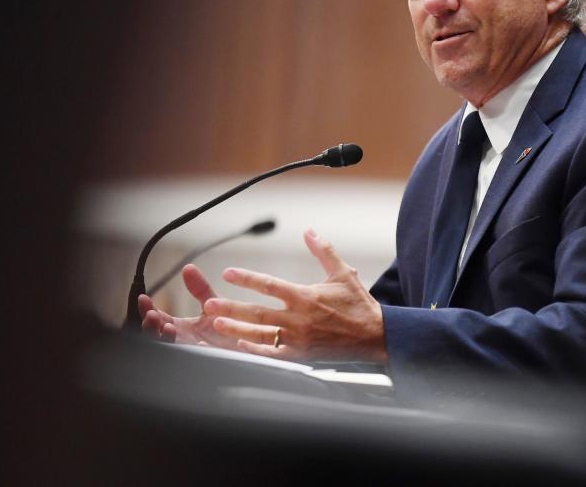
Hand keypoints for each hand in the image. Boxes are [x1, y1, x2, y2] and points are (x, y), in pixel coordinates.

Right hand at [137, 263, 239, 348]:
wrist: (247, 346)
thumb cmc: (227, 328)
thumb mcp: (211, 304)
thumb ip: (200, 288)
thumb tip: (188, 268)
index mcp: (180, 328)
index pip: (158, 318)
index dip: (148, 309)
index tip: (143, 298)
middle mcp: (181, 340)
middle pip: (156, 335)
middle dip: (149, 325)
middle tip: (151, 314)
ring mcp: (190, 352)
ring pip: (168, 348)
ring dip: (163, 338)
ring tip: (167, 326)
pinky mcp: (202, 360)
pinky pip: (191, 358)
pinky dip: (188, 351)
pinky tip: (193, 342)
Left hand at [204, 229, 386, 361]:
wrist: (375, 336)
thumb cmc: (359, 304)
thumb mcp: (343, 272)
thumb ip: (323, 250)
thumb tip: (309, 230)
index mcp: (306, 296)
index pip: (269, 284)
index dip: (246, 278)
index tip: (228, 272)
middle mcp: (299, 318)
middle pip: (257, 311)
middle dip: (231, 306)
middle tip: (209, 303)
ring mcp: (298, 339)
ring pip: (260, 334)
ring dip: (236, 328)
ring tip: (216, 323)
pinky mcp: (301, 355)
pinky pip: (273, 354)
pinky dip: (255, 351)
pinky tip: (239, 346)